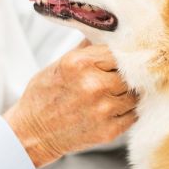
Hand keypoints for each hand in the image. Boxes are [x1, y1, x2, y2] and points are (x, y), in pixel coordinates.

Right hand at [4, 41, 137, 166]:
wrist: (33, 133)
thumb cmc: (44, 96)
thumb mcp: (60, 64)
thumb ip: (87, 49)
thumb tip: (109, 34)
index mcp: (79, 64)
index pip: (118, 51)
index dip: (121, 56)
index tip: (119, 60)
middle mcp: (93, 85)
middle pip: (130, 73)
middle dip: (125, 76)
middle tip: (118, 79)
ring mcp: (103, 109)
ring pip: (135, 95)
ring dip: (128, 94)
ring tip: (115, 94)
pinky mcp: (109, 131)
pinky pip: (133, 115)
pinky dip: (128, 111)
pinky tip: (114, 109)